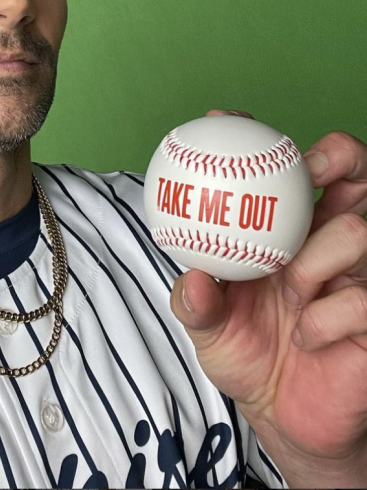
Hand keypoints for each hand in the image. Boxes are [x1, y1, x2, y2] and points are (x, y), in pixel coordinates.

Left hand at [169, 109, 366, 486]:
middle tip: (309, 167)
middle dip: (338, 157)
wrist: (285, 419)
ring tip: (292, 287)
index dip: (266, 139)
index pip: (289, 172)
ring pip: (358, 228)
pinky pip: (364, 298)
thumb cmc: (248, 356)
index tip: (228, 119)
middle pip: (354, 176)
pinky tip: (307, 335)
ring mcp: (361, 277)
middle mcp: (329, 243)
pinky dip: (326, 317)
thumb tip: (189, 277)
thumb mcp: (209, 327)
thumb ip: (195, 302)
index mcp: (289, 232)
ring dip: (317, 256)